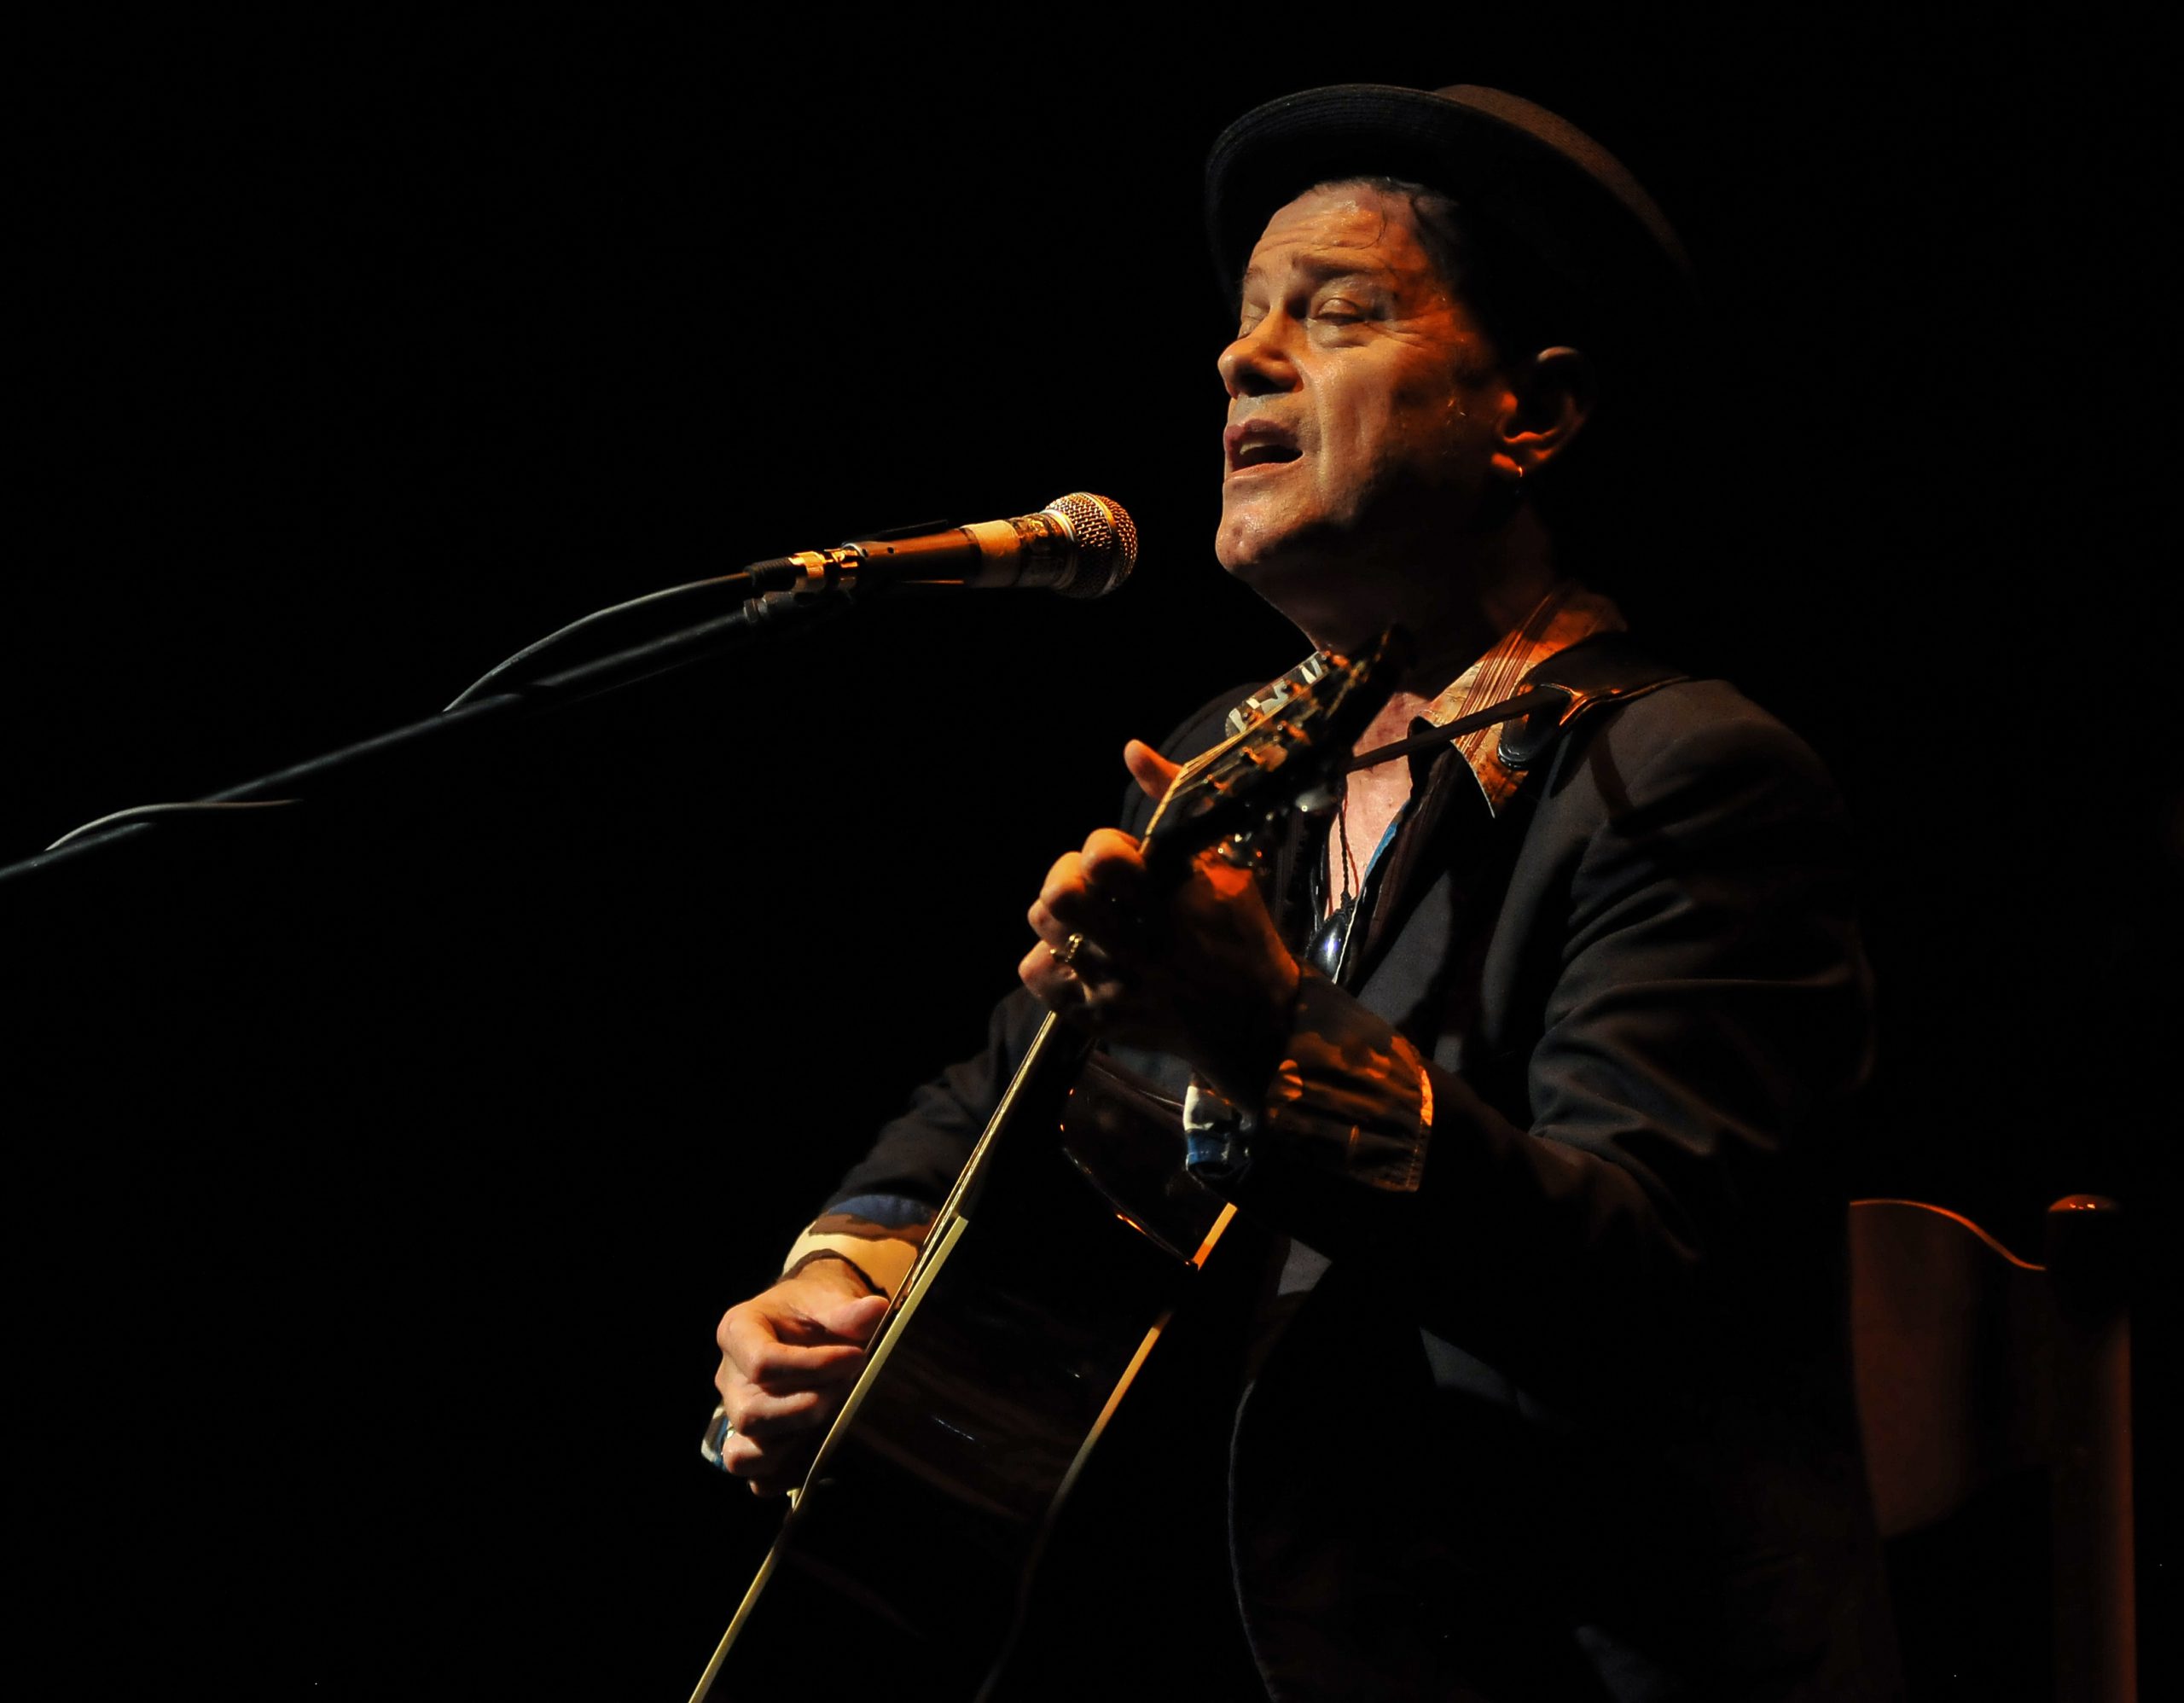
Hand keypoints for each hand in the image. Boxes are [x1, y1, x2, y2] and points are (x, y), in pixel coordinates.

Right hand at [712, 1258, 890, 1495]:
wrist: (813, 1322)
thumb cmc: (814, 1308)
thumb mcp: (829, 1297)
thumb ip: (847, 1310)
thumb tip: (876, 1310)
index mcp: (738, 1332)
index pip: (761, 1361)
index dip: (812, 1366)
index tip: (857, 1357)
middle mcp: (730, 1378)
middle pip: (750, 1413)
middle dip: (806, 1409)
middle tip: (849, 1391)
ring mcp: (737, 1415)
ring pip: (744, 1454)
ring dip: (794, 1446)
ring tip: (833, 1423)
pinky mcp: (754, 1445)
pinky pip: (758, 1478)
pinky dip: (787, 1475)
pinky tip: (825, 1452)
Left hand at [1018, 740, 1299, 1101]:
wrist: (1253, 1022)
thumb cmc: (1237, 932)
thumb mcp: (1224, 862)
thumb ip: (1175, 800)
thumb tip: (1131, 748)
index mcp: (1176, 900)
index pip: (1103, 858)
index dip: (1101, 848)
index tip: (1121, 858)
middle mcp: (1144, 945)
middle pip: (1060, 894)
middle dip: (1067, 874)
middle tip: (1088, 883)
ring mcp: (1117, 985)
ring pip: (1045, 925)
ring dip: (1061, 913)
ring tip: (1088, 918)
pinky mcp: (1097, 1017)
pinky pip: (1035, 972)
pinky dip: (1049, 957)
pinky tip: (1079, 955)